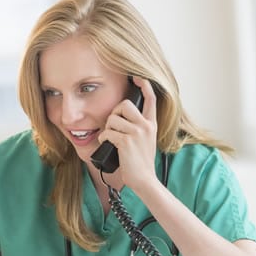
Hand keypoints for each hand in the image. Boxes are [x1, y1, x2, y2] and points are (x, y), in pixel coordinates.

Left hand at [97, 76, 157, 190]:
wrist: (144, 179)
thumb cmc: (140, 162)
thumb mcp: (144, 141)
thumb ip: (138, 127)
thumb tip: (120, 117)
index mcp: (151, 124)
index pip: (151, 99)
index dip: (144, 85)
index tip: (137, 77)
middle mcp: (146, 126)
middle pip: (125, 104)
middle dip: (114, 113)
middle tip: (114, 126)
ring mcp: (137, 133)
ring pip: (113, 118)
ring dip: (107, 128)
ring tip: (111, 138)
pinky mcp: (126, 141)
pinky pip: (108, 132)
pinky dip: (103, 138)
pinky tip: (107, 144)